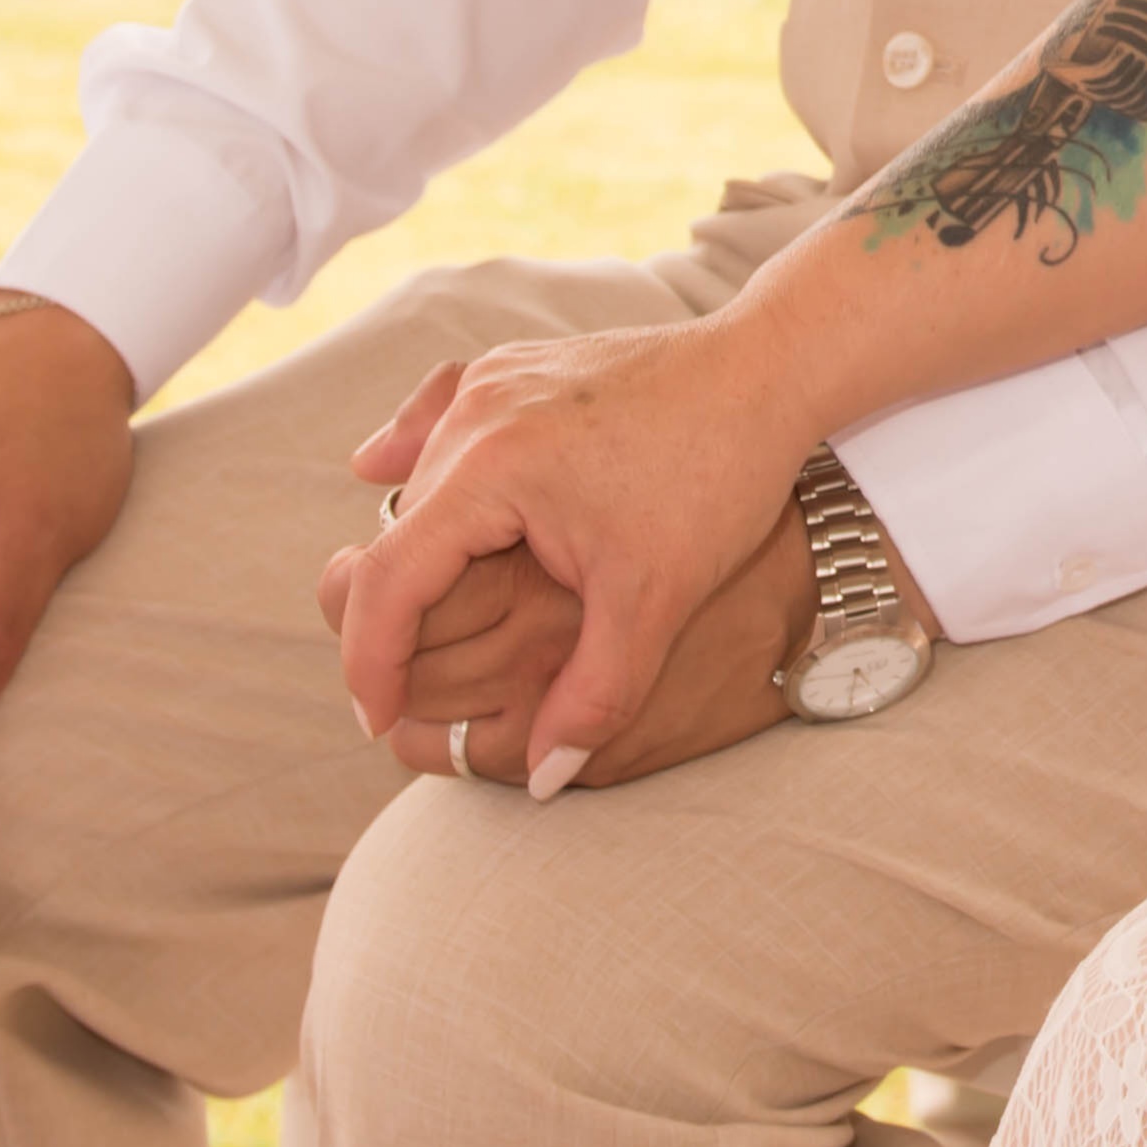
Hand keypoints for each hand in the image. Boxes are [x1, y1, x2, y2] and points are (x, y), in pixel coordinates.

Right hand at [321, 314, 812, 795]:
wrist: (774, 370)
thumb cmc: (720, 477)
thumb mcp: (657, 600)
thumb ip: (594, 698)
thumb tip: (540, 780)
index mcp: (489, 467)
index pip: (386, 581)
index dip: (372, 663)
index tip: (377, 722)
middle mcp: (477, 413)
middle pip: (397, 534)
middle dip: (394, 617)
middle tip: (404, 691)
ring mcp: (498, 381)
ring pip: (423, 482)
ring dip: (418, 548)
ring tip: (422, 622)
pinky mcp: (523, 366)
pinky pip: (445, 417)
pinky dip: (419, 456)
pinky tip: (384, 470)